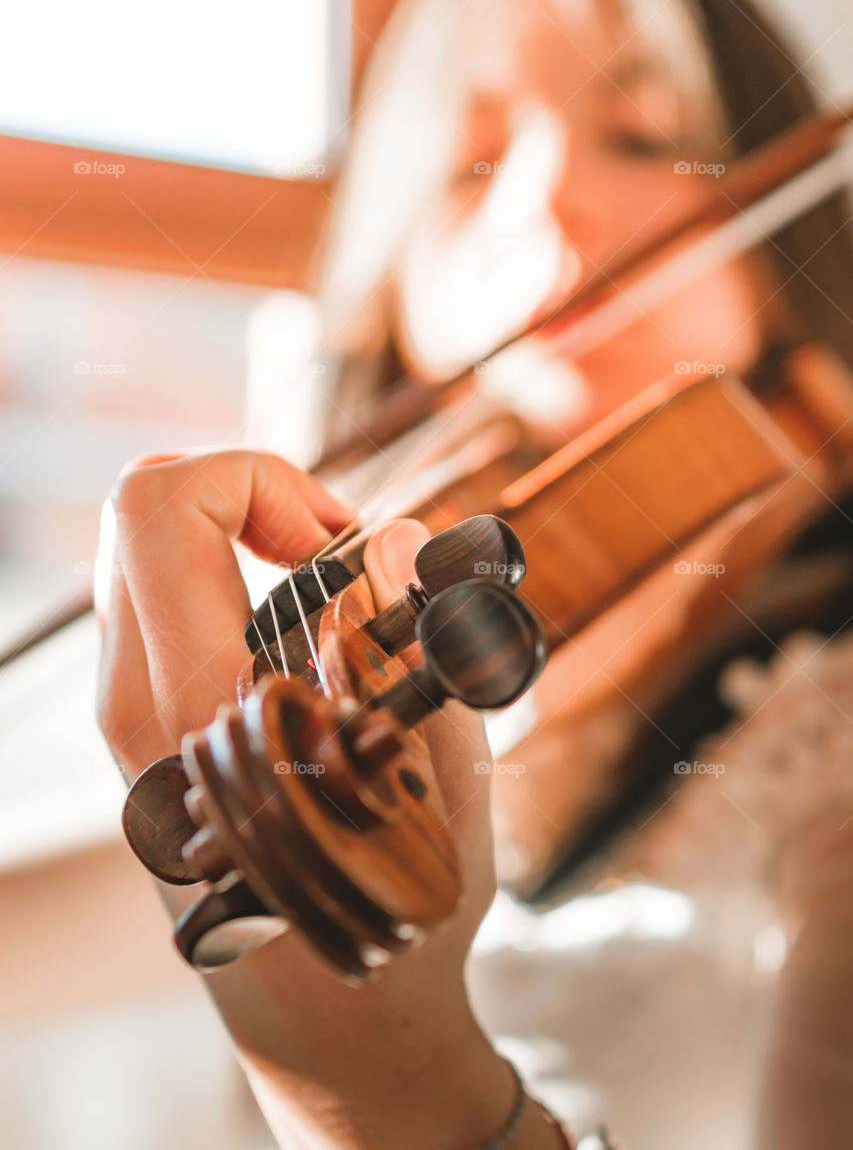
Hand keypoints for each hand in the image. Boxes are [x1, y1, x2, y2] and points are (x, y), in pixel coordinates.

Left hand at [96, 448, 510, 1149]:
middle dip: (251, 492)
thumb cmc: (395, 918)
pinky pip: (157, 600)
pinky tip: (305, 638)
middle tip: (339, 552)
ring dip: (242, 533)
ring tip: (335, 597)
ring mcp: (128, 720)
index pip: (162, 511)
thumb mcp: (436, 780)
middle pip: (138, 510)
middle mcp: (136, 706)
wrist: (329, 1029)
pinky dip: (227, 573)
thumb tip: (392, 532)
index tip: (345, 541)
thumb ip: (414, 642)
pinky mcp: (142, 732)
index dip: (263, 479)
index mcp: (196, 710)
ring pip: (143, 551)